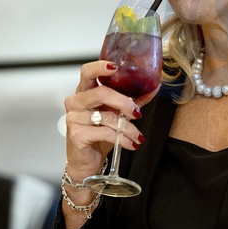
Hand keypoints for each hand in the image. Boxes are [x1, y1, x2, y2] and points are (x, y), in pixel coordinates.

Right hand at [64, 60, 158, 183]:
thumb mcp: (118, 113)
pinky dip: (121, 139)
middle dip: (124, 102)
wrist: (87, 161)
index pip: (87, 72)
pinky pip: (104, 132)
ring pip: (106, 116)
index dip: (100, 67)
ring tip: (137, 136)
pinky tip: (130, 144)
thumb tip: (153, 86)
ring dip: (127, 127)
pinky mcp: (76, 134)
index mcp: (85, 91)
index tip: (115, 67)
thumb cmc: (100, 134)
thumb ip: (134, 99)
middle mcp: (76, 101)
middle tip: (137, 113)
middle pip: (101, 93)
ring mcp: (74, 117)